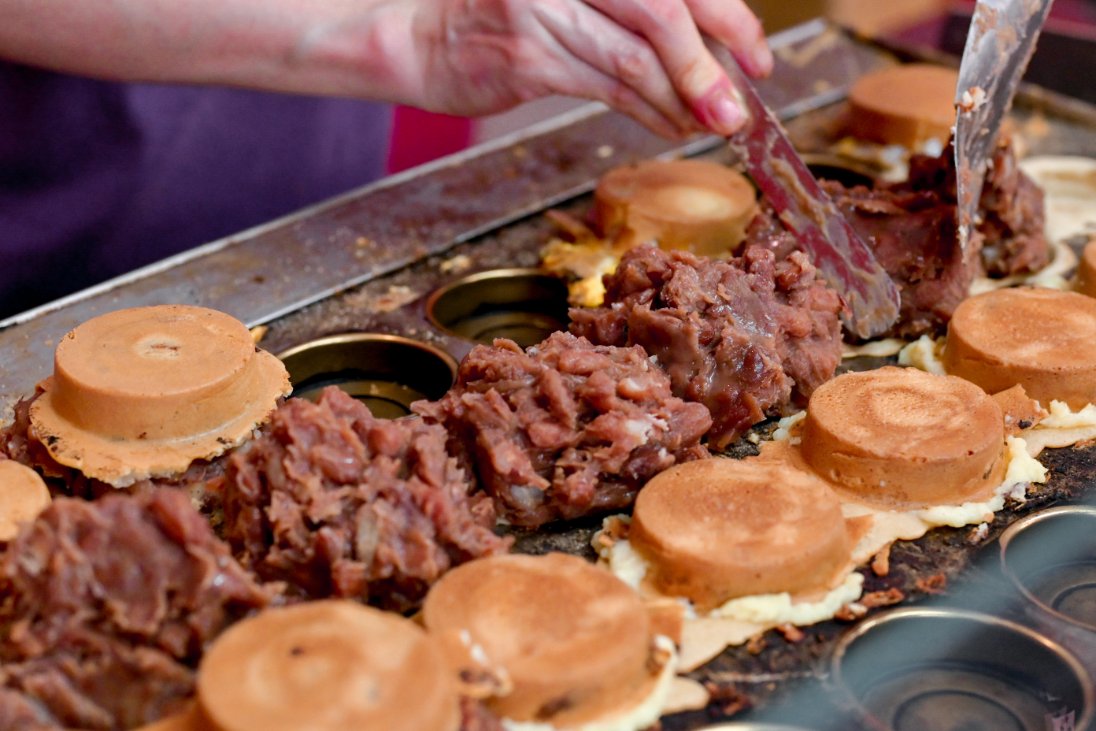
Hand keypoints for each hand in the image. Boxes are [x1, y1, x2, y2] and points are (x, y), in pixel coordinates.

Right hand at [400, 0, 772, 137]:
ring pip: (636, 58)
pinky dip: (648, 111)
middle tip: (741, 105)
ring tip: (712, 123)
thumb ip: (634, 11)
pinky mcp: (527, 56)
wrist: (419, 37)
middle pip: (663, 10)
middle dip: (711, 63)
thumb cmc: (503, 16)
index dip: (728, 15)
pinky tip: (672, 127)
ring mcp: (544, 8)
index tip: (757, 53)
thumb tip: (714, 49)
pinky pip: (606, 87)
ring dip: (683, 98)